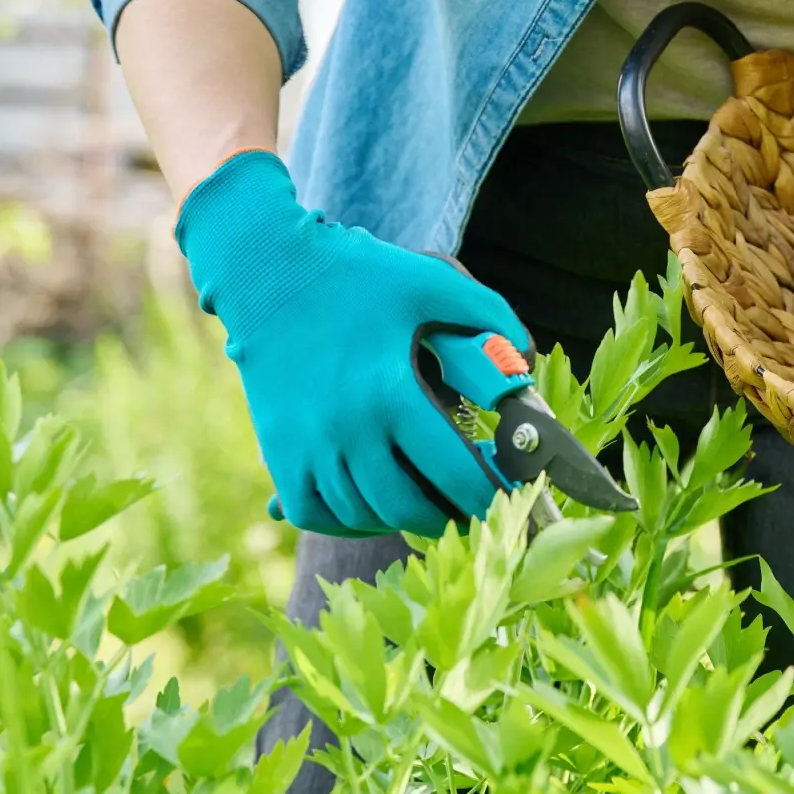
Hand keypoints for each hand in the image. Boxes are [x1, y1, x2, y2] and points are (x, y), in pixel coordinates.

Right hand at [176, 150, 532, 535]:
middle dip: (452, 517)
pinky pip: (316, 514)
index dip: (489, 497)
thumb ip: (490, 316)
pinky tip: (375, 506)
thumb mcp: (432, 282)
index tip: (509, 500)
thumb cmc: (359, 276)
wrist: (268, 272)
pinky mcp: (279, 453)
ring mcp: (307, 446)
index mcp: (391, 389)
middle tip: (474, 510)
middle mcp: (347, 428)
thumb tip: (525, 362)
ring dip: (404, 520)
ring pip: (365, 515)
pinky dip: (349, 521)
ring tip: (432, 504)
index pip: (453, 472)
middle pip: (409, 507)